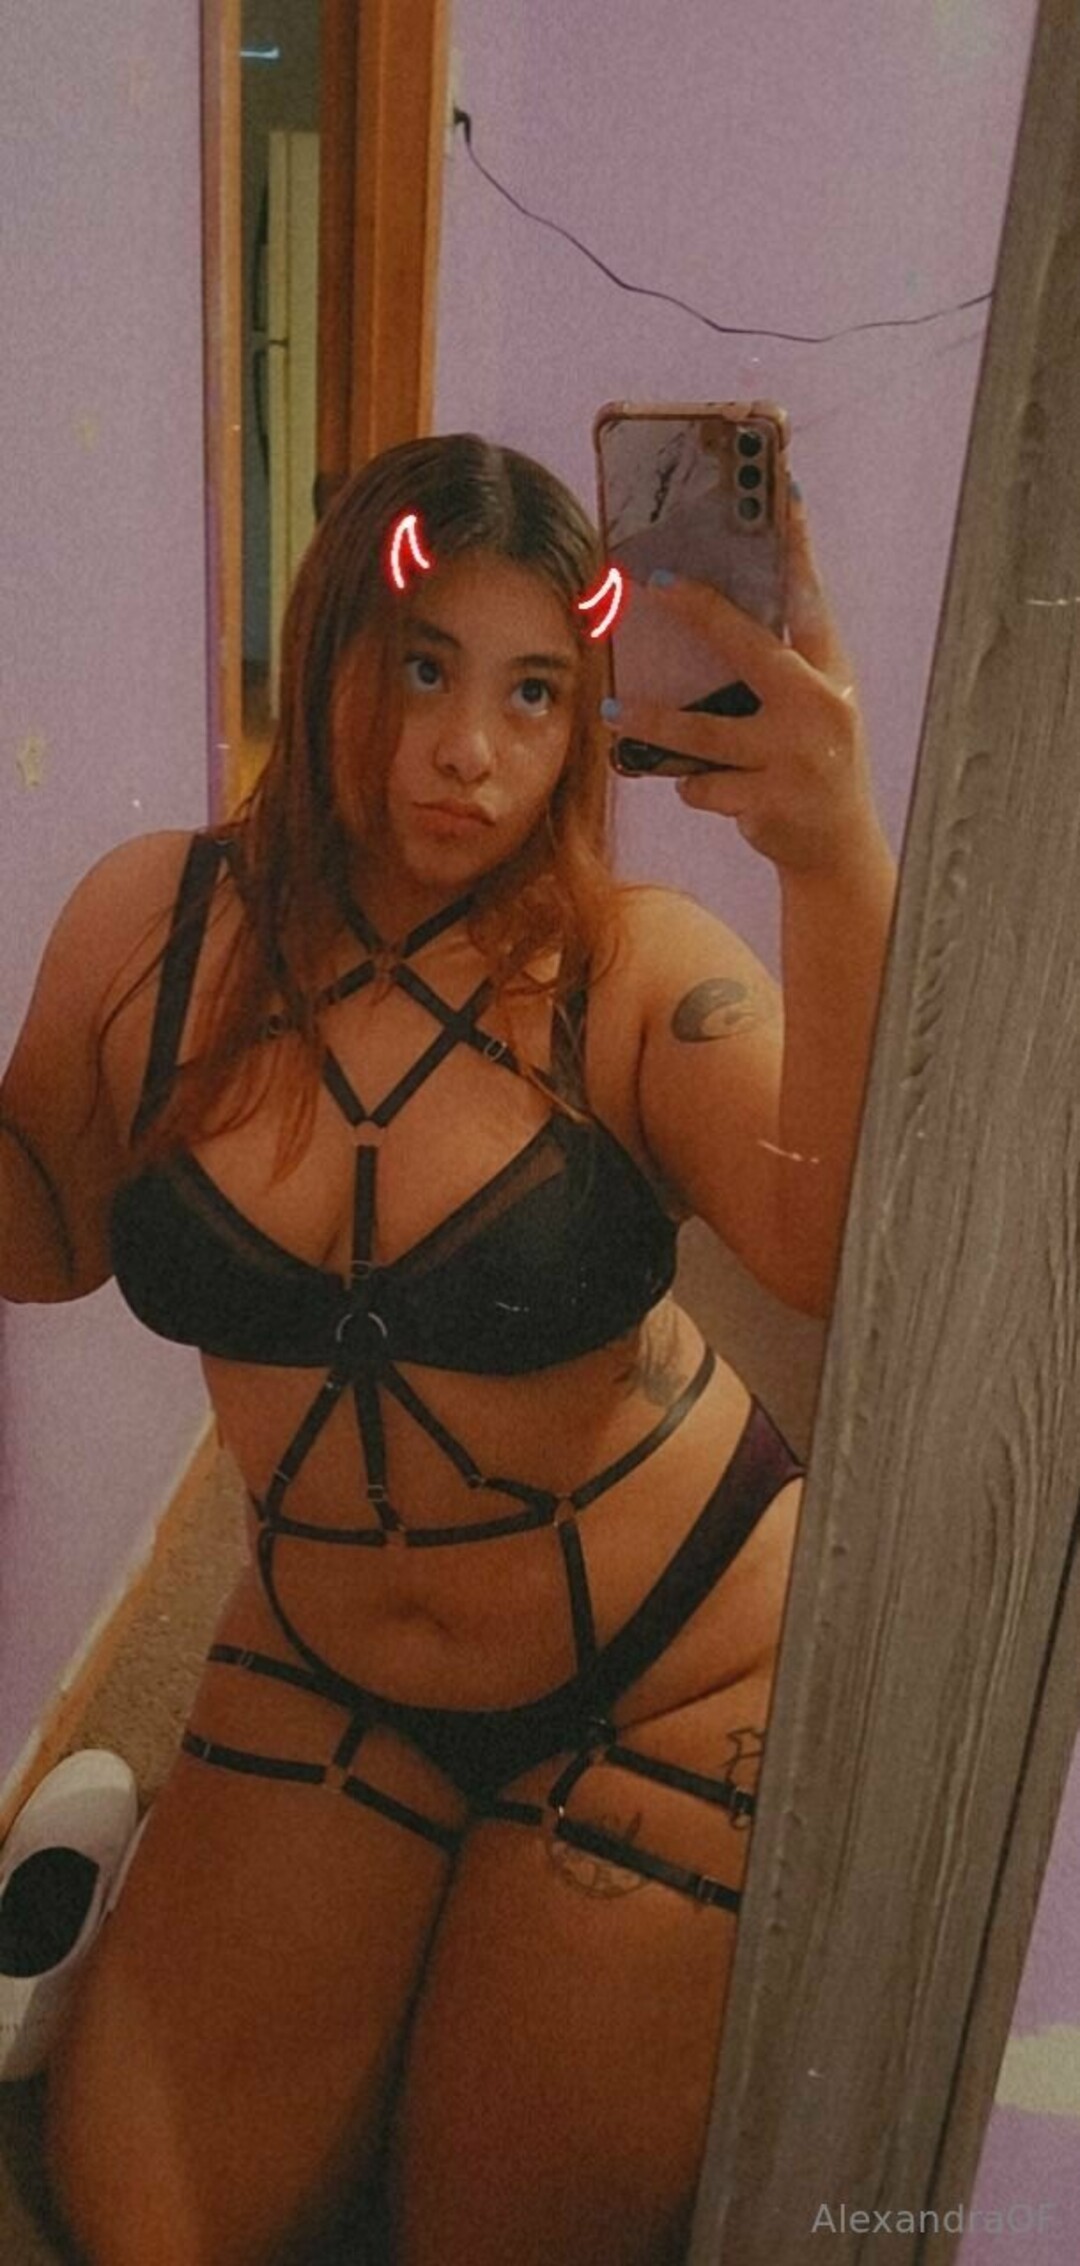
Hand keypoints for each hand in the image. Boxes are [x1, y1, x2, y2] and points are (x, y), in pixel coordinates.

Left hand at [600, 491, 878, 875]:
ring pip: (701, 733)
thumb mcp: (814, 707)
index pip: (811, 599)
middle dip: (699, 611)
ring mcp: (793, 759)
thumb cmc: (812, 761)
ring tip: (614, 713)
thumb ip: (780, 665)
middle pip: (747, 649)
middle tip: (653, 585)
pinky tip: (701, 788)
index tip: (783, 494)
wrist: (836, 848)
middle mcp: (818, 709)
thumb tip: (709, 612)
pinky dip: (690, 785)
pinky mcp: (766, 803)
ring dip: (651, 722)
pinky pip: (700, 785)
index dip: (797, 547)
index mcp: (829, 676)